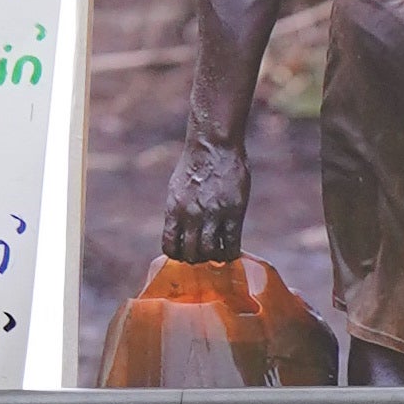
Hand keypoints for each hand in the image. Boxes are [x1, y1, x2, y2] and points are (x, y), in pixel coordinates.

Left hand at [162, 127, 249, 262]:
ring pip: (210, 253)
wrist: (214, 145)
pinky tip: (231, 249)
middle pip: (191, 254)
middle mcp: (191, 215)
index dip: (178, 254)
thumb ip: (178, 212)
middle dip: (197, 258)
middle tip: (204, 254)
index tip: (186, 252)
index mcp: (174, 210)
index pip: (170, 247)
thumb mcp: (177, 189)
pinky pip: (231, 244)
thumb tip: (181, 233)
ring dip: (214, 257)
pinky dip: (230, 252)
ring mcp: (212, 215)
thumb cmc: (195, 165)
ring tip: (219, 252)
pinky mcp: (233, 212)